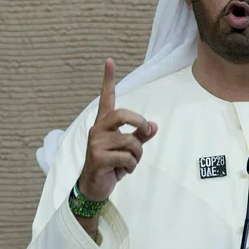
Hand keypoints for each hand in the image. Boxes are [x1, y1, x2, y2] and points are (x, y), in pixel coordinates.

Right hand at [77, 58, 157, 201]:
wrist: (94, 188)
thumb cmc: (111, 166)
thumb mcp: (127, 150)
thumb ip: (140, 137)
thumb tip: (154, 126)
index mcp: (103, 124)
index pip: (107, 98)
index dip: (108, 79)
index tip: (109, 61)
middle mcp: (97, 130)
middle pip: (123, 115)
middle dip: (140, 123)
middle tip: (146, 133)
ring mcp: (96, 143)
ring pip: (130, 141)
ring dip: (137, 155)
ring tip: (131, 163)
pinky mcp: (98, 157)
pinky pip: (126, 157)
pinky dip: (131, 167)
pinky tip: (123, 171)